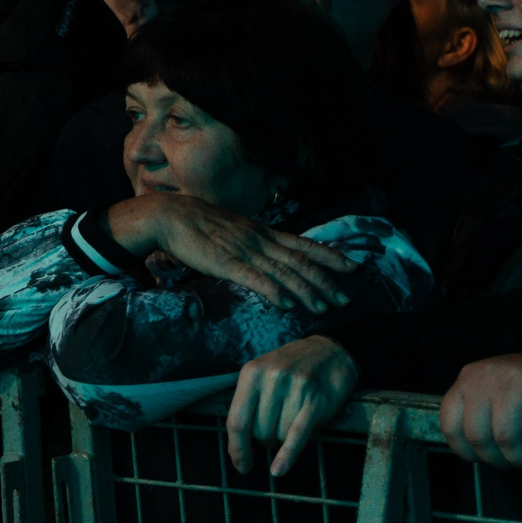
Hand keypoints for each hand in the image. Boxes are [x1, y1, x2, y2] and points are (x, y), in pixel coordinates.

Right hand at [105, 195, 355, 312]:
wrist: (168, 215)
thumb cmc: (197, 223)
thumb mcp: (234, 228)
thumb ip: (253, 241)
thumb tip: (270, 254)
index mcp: (261, 231)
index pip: (302, 244)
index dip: (329, 255)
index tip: (353, 266)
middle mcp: (258, 240)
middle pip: (299, 261)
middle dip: (325, 281)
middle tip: (346, 299)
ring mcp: (243, 251)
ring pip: (282, 272)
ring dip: (305, 291)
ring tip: (324, 307)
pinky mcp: (225, 263)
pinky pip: (254, 278)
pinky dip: (273, 291)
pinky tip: (287, 303)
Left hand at [225, 335, 360, 475]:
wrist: (330, 352)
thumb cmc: (291, 368)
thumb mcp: (263, 374)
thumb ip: (249, 403)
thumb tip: (238, 445)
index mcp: (251, 373)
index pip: (236, 419)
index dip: (236, 447)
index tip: (240, 464)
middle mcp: (270, 380)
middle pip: (258, 432)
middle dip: (264, 441)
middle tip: (275, 431)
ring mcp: (294, 390)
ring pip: (278, 436)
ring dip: (282, 440)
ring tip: (291, 421)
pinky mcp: (315, 402)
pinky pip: (296, 435)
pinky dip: (287, 455)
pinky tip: (278, 470)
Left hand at [437, 348, 521, 470]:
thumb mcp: (502, 396)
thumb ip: (481, 415)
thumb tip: (469, 454)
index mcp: (470, 377)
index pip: (449, 423)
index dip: (466, 451)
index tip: (487, 459)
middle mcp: (487, 374)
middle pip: (478, 437)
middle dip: (500, 460)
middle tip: (521, 462)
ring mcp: (516, 379)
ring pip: (506, 439)